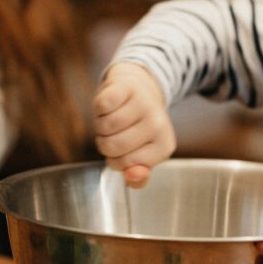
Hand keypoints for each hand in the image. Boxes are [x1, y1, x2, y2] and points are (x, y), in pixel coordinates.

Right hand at [92, 62, 175, 187]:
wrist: (138, 89)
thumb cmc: (137, 128)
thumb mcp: (142, 156)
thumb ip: (138, 177)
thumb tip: (131, 175)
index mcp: (164, 146)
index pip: (124, 164)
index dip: (115, 160)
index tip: (124, 149)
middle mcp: (158, 124)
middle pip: (112, 146)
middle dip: (105, 143)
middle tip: (114, 133)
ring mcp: (144, 103)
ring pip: (104, 127)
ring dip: (100, 125)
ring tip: (111, 119)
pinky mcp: (127, 86)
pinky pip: (101, 106)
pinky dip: (98, 108)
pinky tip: (109, 105)